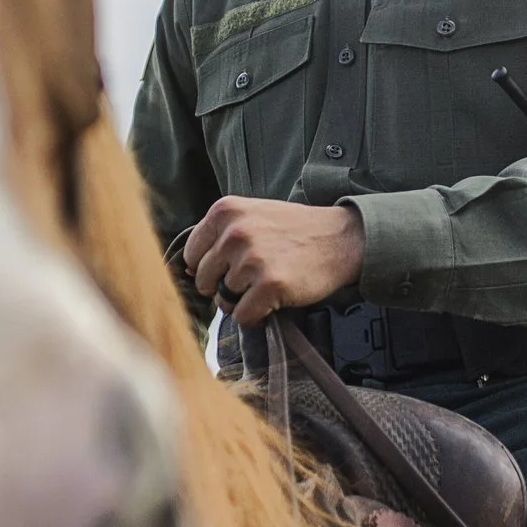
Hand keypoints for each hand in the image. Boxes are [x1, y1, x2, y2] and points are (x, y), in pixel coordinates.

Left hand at [184, 198, 364, 327]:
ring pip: (223, 300)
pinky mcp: (271, 284)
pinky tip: (274, 299)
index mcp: (225, 211)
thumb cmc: (294, 230)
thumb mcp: (252, 216)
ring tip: (267, 283)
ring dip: (243, 300)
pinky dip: (257, 315)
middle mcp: (235, 232)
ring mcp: (253, 258)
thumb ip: (218, 236)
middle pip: (204, 280)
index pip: (191, 255)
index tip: (230, 268)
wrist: (340, 238)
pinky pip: (243, 315)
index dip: (209, 268)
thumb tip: (186, 270)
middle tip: (253, 278)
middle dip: (224, 286)